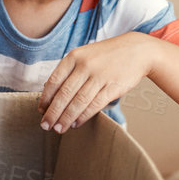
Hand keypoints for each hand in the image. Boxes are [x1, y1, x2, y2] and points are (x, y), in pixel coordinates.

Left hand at [39, 33, 156, 132]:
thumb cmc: (107, 56)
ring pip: (78, 102)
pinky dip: (83, 116)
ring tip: (59, 129)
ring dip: (66, 118)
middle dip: (53, 113)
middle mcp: (85, 65)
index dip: (46, 98)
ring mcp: (100, 76)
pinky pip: (94, 105)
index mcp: (74, 56)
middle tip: (46, 125)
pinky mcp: (113, 87)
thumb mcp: (85, 55)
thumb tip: (50, 94)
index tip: (41, 111)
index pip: (54, 80)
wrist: (137, 50)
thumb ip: (69, 71)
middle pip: (64, 94)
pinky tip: (76, 123)